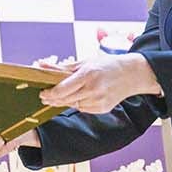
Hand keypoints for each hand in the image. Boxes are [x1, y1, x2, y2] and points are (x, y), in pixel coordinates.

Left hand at [38, 52, 161, 113]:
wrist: (131, 74)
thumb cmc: (106, 65)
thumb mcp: (85, 62)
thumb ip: (62, 67)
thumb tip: (40, 65)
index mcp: (87, 75)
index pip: (62, 89)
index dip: (49, 93)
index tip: (42, 92)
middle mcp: (93, 89)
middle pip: (65, 100)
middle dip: (52, 99)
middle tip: (45, 97)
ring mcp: (99, 101)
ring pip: (73, 105)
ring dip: (65, 101)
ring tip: (62, 95)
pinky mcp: (102, 109)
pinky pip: (83, 109)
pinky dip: (78, 103)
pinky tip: (81, 97)